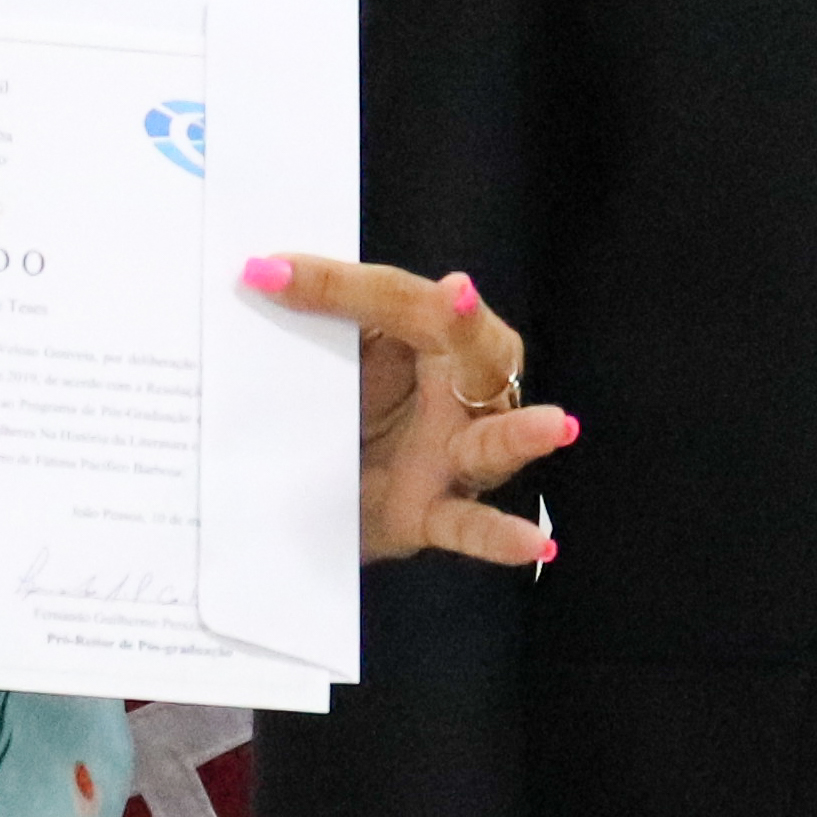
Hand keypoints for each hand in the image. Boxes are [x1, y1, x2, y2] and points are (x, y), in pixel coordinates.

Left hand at [246, 258, 574, 566]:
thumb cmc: (354, 397)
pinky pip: (475, 524)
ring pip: (495, 440)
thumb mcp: (341, 351)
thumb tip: (263, 272)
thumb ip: (323, 314)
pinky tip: (535, 543)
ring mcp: (459, 452)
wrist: (329, 483)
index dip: (337, 284)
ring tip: (553, 426)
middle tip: (454, 296)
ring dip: (521, 434)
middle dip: (459, 322)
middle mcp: (466, 386)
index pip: (397, 299)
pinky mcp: (437, 510)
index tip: (271, 274)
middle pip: (467, 347)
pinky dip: (503, 536)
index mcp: (439, 331)